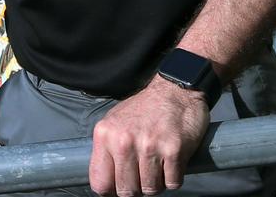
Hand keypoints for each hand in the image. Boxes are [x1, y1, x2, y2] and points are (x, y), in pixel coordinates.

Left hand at [89, 78, 209, 195]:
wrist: (176, 90)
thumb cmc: (145, 109)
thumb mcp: (115, 122)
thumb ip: (107, 150)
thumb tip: (105, 182)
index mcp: (105, 135)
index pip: (100, 183)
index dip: (111, 191)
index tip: (119, 188)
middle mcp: (124, 141)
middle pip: (126, 191)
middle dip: (136, 189)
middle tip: (143, 176)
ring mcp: (149, 146)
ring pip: (150, 189)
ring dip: (156, 183)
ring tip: (158, 166)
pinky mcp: (173, 150)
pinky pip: (172, 183)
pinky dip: (174, 178)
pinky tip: (172, 162)